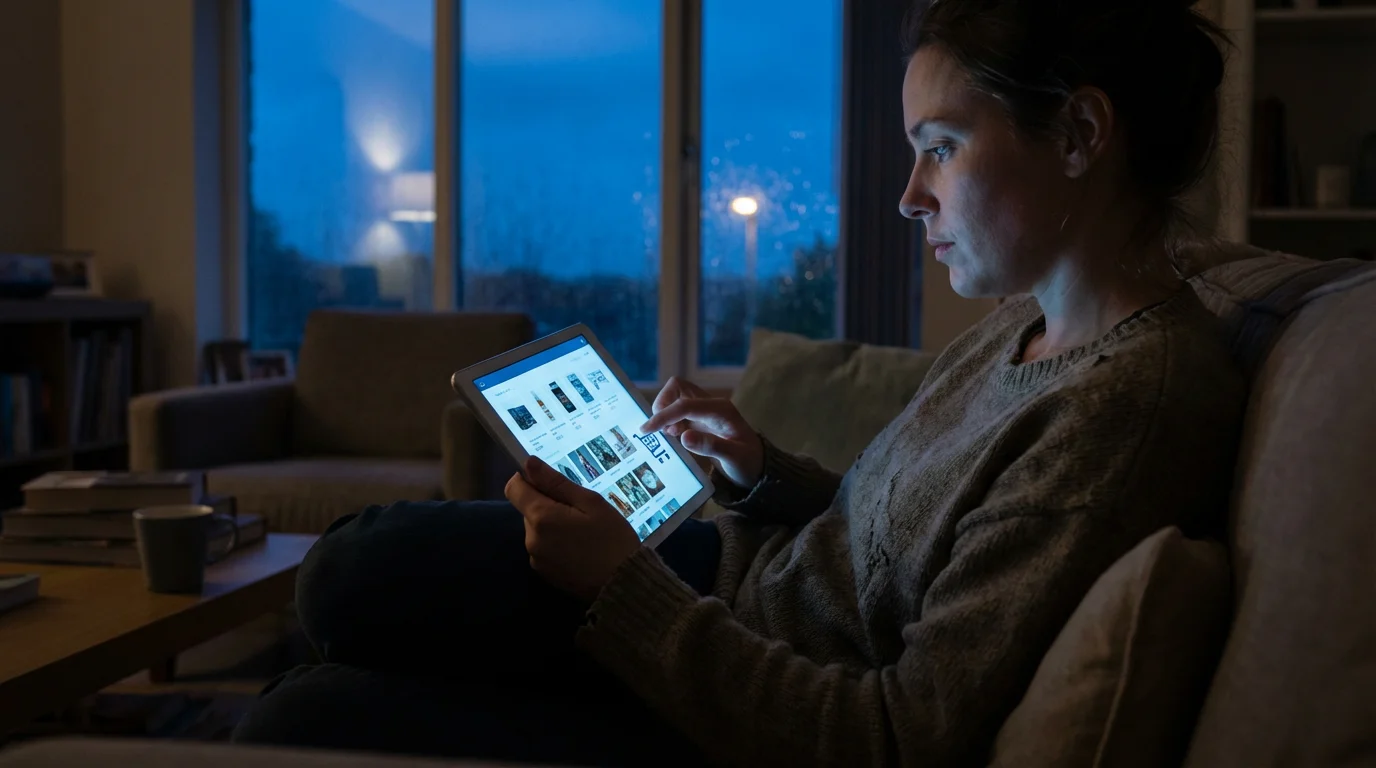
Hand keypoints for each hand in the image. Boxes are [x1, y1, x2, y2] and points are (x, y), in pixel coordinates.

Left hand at [505, 456, 640, 601]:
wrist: (624, 586)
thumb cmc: (613, 539)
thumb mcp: (591, 503)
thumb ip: (557, 483)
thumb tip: (528, 463)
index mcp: (541, 517)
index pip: (514, 488)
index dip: (528, 479)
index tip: (551, 483)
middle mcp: (531, 539)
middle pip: (527, 509)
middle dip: (548, 504)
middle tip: (580, 511)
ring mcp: (535, 559)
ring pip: (536, 529)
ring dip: (552, 524)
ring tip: (583, 532)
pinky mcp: (543, 574)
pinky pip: (543, 547)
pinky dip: (555, 543)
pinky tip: (580, 549)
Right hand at [639, 376, 763, 488]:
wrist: (756, 465)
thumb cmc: (748, 462)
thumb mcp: (734, 458)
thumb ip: (711, 446)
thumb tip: (684, 437)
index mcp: (720, 410)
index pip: (685, 404)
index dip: (663, 415)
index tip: (646, 430)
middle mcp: (711, 404)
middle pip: (677, 387)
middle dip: (662, 405)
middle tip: (660, 430)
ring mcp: (704, 410)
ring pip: (675, 395)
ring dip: (664, 412)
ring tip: (668, 435)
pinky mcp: (699, 418)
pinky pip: (677, 408)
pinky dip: (669, 419)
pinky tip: (672, 436)